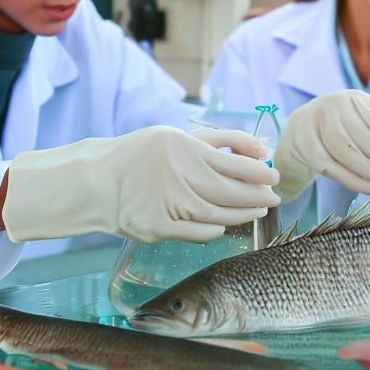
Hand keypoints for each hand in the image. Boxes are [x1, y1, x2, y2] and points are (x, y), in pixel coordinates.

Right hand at [3, 126, 280, 243]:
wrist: (96, 182)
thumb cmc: (140, 155)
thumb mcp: (175, 136)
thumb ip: (219, 140)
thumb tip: (261, 148)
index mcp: (182, 148)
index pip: (233, 163)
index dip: (259, 173)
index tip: (274, 176)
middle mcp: (176, 176)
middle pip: (230, 192)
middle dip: (257, 196)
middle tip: (272, 197)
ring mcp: (167, 204)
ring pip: (218, 215)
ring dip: (242, 215)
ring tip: (255, 210)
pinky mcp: (157, 228)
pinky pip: (198, 233)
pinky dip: (215, 231)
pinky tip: (225, 225)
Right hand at [273, 90, 369, 202]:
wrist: (304, 127)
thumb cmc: (345, 124)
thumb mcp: (365, 117)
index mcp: (352, 98)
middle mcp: (331, 108)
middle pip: (360, 137)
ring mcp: (315, 127)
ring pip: (345, 154)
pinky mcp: (307, 149)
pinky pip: (333, 169)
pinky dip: (356, 182)